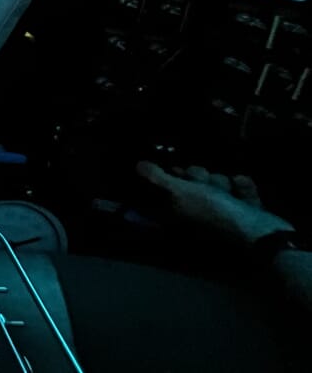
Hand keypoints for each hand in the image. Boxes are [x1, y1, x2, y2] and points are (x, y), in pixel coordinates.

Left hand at [136, 161, 294, 245]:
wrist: (263, 234)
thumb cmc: (216, 213)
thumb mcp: (181, 193)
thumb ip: (159, 179)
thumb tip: (138, 165)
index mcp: (177, 215)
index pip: (164, 193)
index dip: (170, 179)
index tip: (175, 171)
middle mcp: (196, 217)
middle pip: (193, 183)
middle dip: (201, 179)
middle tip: (205, 184)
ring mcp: (221, 215)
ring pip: (216, 184)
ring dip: (223, 184)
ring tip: (229, 192)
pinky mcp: (244, 213)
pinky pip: (239, 190)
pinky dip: (243, 189)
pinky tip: (244, 191)